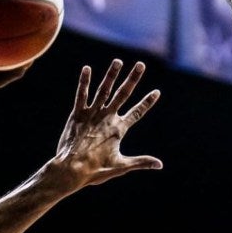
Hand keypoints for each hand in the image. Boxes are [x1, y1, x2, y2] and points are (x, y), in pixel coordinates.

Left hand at [53, 58, 161, 186]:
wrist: (71, 169)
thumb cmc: (95, 170)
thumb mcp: (120, 166)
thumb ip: (141, 162)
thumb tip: (160, 165)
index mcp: (118, 130)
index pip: (137, 112)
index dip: (147, 102)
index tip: (156, 92)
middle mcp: (107, 118)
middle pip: (123, 95)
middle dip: (132, 79)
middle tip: (140, 64)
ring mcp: (92, 114)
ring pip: (104, 90)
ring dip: (111, 75)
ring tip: (118, 61)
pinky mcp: (77, 115)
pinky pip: (82, 95)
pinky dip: (84, 82)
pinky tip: (87, 69)